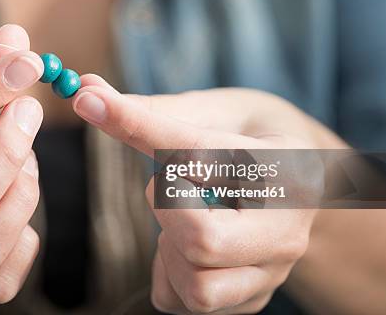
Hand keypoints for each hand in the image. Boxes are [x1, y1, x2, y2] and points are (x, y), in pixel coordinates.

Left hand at [72, 76, 345, 313]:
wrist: (300, 181)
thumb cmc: (249, 138)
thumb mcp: (216, 112)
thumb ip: (156, 110)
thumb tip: (85, 91)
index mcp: (283, 166)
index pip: (197, 151)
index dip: (136, 125)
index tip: (88, 102)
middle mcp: (286, 228)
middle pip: (202, 241)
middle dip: (163, 208)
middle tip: (169, 182)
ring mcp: (272, 271)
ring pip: (197, 287)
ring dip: (166, 246)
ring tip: (179, 214)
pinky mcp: (251, 298)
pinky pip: (184, 301)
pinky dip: (167, 272)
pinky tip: (181, 242)